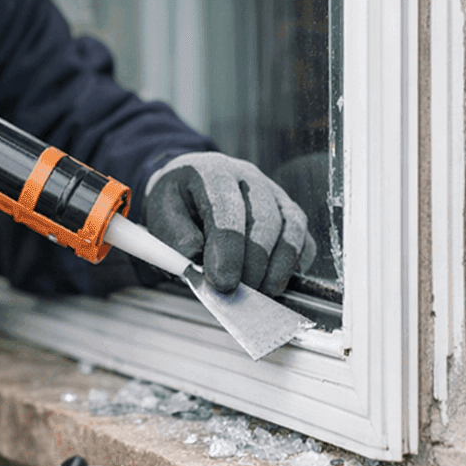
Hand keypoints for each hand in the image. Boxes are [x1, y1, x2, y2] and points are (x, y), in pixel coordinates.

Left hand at [142, 152, 315, 297]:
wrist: (190, 187)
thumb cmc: (177, 204)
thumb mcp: (160, 215)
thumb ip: (175, 237)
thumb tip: (197, 258)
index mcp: (213, 172)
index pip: (226, 207)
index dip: (227, 247)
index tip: (222, 282)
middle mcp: (249, 178)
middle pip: (265, 218)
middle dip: (254, 262)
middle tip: (239, 291)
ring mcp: (274, 193)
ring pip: (290, 226)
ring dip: (279, 266)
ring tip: (261, 292)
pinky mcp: (289, 213)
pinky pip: (304, 238)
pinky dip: (295, 263)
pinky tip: (277, 281)